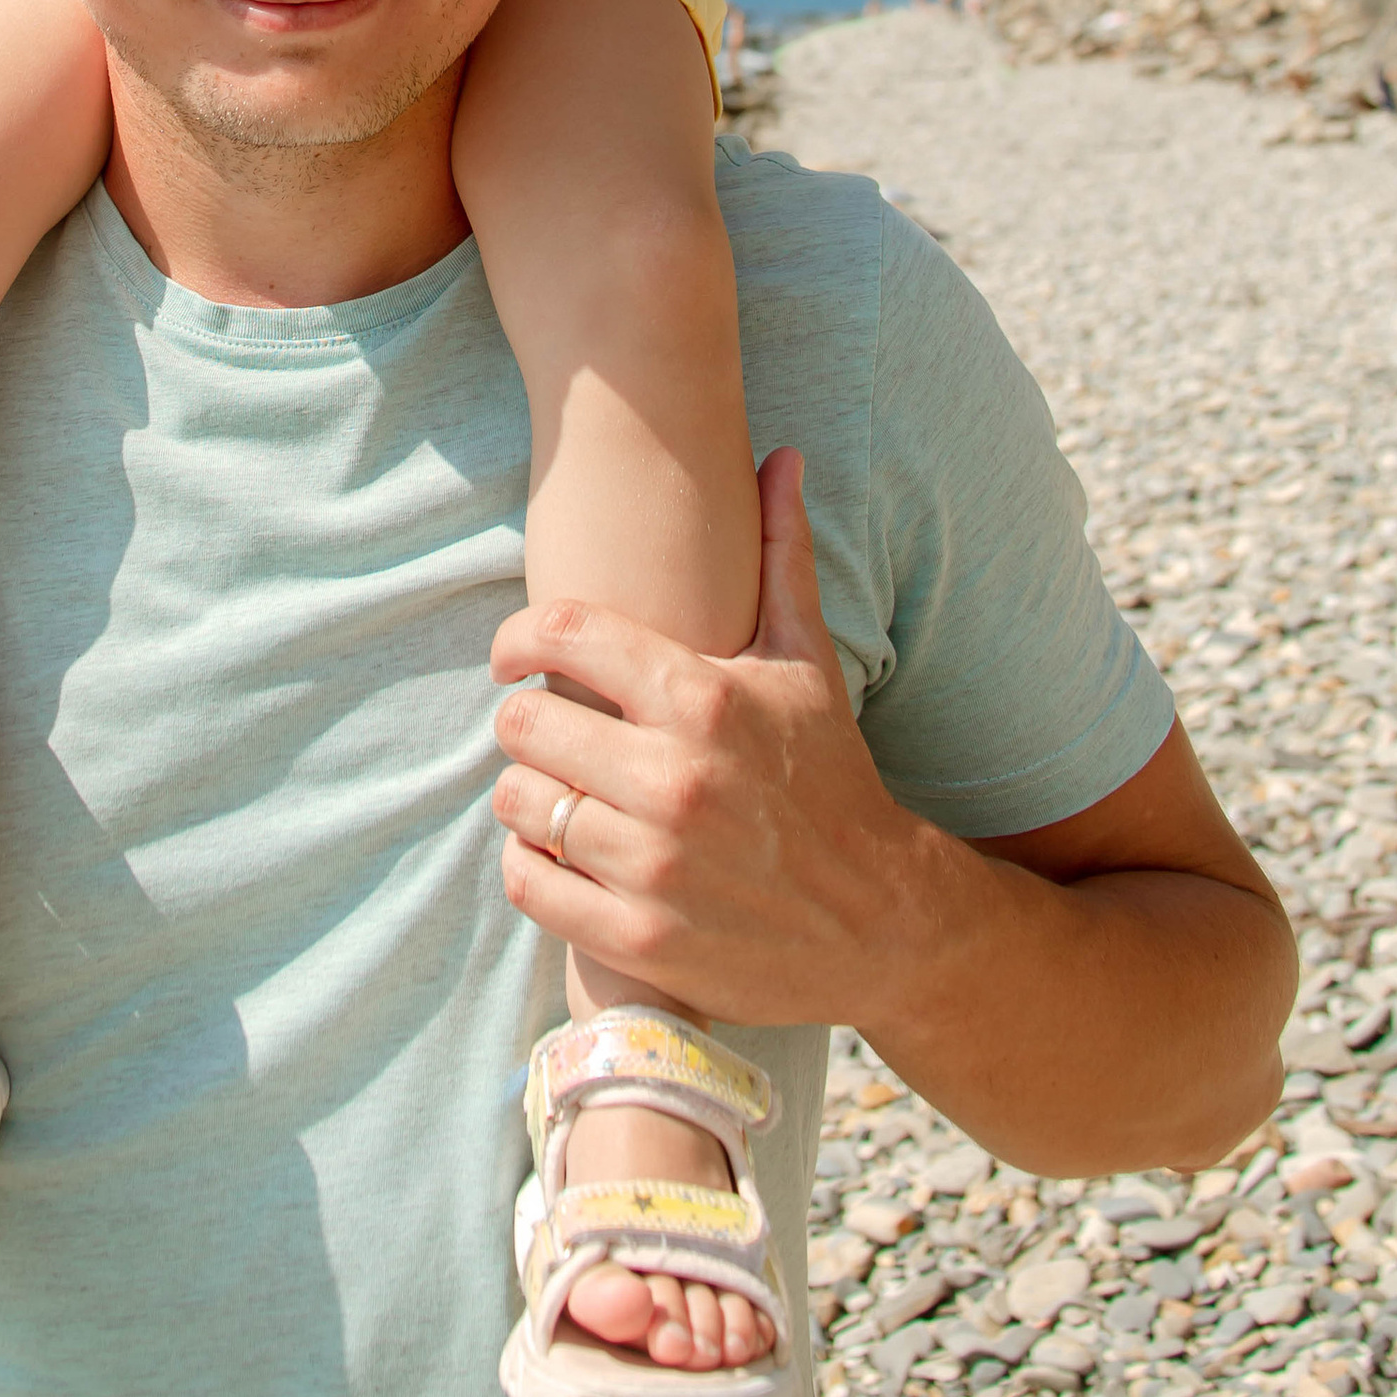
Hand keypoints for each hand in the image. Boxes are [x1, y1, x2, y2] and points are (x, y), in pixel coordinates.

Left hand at [487, 451, 925, 1032]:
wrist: (885, 922)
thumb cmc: (833, 778)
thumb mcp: (809, 664)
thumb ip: (783, 556)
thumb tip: (782, 456)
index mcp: (705, 698)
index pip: (562, 633)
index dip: (517, 636)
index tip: (510, 653)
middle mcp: (675, 777)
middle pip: (523, 722)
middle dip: (526, 722)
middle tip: (545, 733)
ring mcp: (655, 864)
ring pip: (517, 803)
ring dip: (525, 796)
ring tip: (555, 793)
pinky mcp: (639, 940)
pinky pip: (528, 883)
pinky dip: (530, 867)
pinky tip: (560, 855)